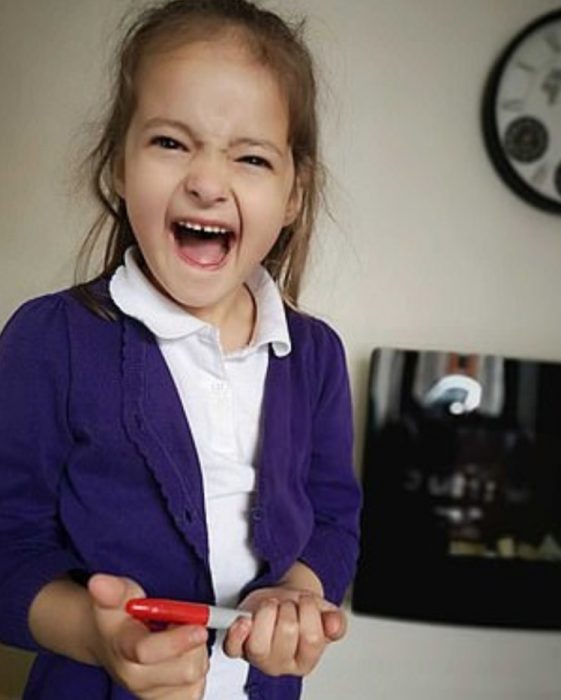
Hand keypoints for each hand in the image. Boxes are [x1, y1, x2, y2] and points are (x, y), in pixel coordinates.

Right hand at [88, 574, 208, 699]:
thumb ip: (112, 589)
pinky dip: (196, 675)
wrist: (109, 644)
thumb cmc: (119, 617)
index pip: (148, 651)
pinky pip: (195, 691)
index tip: (199, 627)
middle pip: (184, 670)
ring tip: (180, 640)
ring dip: (195, 656)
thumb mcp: (117, 595)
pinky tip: (182, 659)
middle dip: (193, 644)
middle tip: (184, 625)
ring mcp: (150, 694)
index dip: (178, 640)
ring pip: (194, 679)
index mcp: (123, 647)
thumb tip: (98, 582)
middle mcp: (134, 677)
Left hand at [223, 586, 346, 676]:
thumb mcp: (323, 613)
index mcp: (305, 660)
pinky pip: (233, 647)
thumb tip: (334, 624)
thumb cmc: (299, 611)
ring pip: (261, 643)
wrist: (279, 601)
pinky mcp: (237, 648)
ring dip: (267, 612)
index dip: (309, 611)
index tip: (306, 601)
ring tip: (272, 607)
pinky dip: (237, 633)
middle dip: (289, 608)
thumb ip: (334, 621)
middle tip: (288, 605)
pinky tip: (244, 620)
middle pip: (287, 633)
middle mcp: (281, 664)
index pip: (312, 638)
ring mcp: (258, 658)